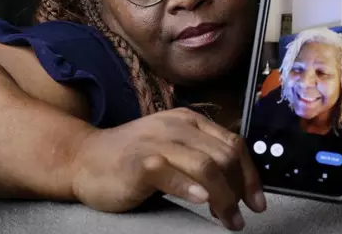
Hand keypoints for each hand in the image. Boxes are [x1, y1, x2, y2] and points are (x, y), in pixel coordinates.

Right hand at [69, 108, 266, 230]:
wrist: (84, 158)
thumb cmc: (131, 158)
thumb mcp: (172, 147)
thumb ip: (202, 155)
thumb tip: (239, 182)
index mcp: (189, 121)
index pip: (234, 144)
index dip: (250, 175)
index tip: (257, 201)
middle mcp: (176, 127)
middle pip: (225, 156)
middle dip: (240, 190)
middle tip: (240, 217)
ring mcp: (157, 142)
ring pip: (206, 166)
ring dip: (224, 198)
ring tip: (227, 219)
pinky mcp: (139, 162)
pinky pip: (171, 173)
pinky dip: (190, 188)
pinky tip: (201, 202)